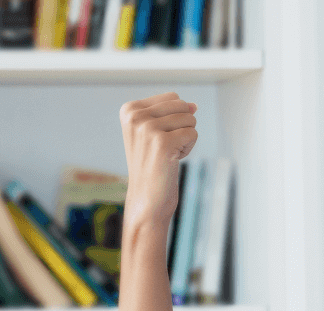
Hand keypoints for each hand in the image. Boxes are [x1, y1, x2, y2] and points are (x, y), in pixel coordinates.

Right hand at [119, 92, 197, 226]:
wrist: (146, 199)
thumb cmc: (152, 167)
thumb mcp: (155, 133)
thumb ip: (172, 114)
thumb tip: (194, 105)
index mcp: (129, 110)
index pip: (172, 98)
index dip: (174, 120)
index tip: (158, 140)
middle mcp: (135, 116)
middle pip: (182, 106)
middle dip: (182, 128)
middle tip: (164, 149)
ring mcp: (148, 129)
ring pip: (189, 119)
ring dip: (184, 140)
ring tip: (167, 155)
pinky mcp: (162, 142)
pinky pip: (193, 134)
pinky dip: (188, 149)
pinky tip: (172, 161)